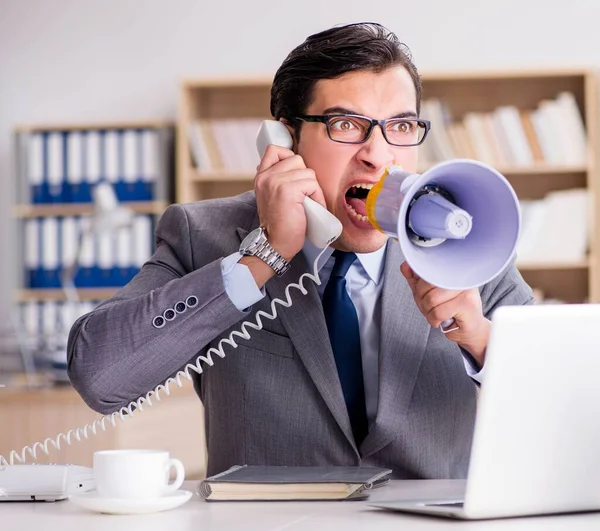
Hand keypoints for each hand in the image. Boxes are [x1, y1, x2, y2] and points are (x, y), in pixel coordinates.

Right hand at [254, 144, 326, 260]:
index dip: (289, 158)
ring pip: (307, 172)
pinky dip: (317, 197)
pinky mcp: (288, 190)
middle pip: (296, 159)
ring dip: (313, 189)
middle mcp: (265, 176)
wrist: (275, 244)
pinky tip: (311, 208)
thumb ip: (278, 180)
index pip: (274, 149)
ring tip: (308, 204)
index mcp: (261, 176)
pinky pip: (312, 184)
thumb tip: (297, 168)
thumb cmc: (279, 224)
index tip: (294, 176)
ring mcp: (275, 181)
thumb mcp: (272, 196)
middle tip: (304, 196)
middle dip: (305, 177)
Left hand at [400, 262, 489, 365]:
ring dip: (429, 312)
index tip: (427, 294)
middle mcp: (459, 275)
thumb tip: (405, 265)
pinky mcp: (467, 303)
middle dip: (423, 301)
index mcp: (450, 269)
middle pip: (425, 285)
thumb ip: (415, 279)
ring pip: (431, 299)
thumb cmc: (448, 309)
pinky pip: (438, 312)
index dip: (420, 287)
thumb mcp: (427, 292)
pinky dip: (435, 320)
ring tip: (439, 313)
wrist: (467, 329)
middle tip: (434, 306)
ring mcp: (465, 288)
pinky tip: (443, 320)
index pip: (425, 271)